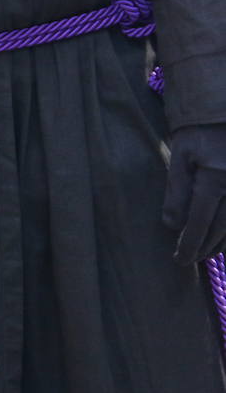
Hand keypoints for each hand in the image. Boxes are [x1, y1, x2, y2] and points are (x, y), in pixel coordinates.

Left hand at [163, 122, 225, 264]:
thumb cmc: (198, 132)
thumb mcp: (180, 157)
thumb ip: (175, 192)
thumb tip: (172, 226)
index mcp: (215, 177)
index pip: (200, 221)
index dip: (190, 243)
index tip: (180, 259)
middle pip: (221, 228)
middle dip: (205, 247)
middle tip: (189, 260)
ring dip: (221, 243)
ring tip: (205, 253)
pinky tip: (222, 237)